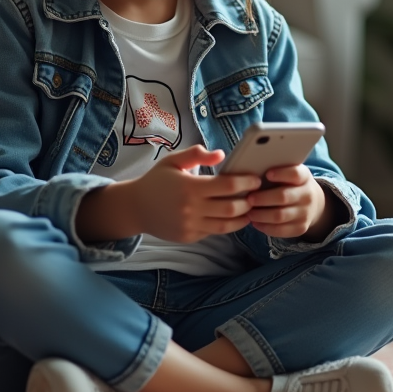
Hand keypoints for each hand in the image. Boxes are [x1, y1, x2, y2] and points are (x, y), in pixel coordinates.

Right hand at [113, 145, 262, 243]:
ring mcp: (190, 225)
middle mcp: (191, 208)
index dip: (246, 183)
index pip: (227, 186)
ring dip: (242, 218)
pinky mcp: (189, 237)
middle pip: (231, 208)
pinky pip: (213, 232)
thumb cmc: (157, 180)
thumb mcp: (173, 161)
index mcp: (190, 187)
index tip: (256, 179)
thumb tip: (222, 155)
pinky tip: (232, 217)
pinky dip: (225, 225)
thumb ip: (196, 154)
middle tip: (257, 195)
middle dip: (248, 202)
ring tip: (249, 209)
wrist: (135, 207)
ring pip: (226, 225)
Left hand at [245, 165, 337, 239]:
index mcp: (304, 177)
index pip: (295, 174)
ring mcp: (305, 213)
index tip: (267, 174)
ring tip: (248, 212)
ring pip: (279, 216)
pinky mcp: (301, 228)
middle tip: (249, 198)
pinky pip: (281, 231)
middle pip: (283, 197)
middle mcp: (307, 195)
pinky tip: (255, 222)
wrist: (313, 203)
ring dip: (260, 215)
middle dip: (263, 198)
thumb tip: (249, 172)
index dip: (281, 174)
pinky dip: (265, 227)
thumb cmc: (291, 185)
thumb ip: (275, 171)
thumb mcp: (289, 174)